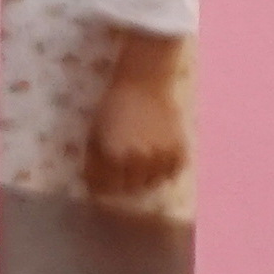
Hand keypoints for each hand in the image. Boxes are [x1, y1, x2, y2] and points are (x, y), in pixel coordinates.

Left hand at [86, 31, 191, 203]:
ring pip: (152, 183)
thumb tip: (94, 188)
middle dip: (122, 183)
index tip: (100, 183)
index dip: (101, 187)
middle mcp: (139, 160)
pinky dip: (165, 171)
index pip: (106, 189)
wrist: (143, 84)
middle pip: (130, 188)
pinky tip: (157, 160)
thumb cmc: (112, 108)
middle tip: (120, 172)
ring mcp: (162, 156)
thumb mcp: (94, 135)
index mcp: (114, 157)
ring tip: (139, 164)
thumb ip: (95, 163)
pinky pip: (173, 173)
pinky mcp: (180, 150)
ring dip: (144, 178)